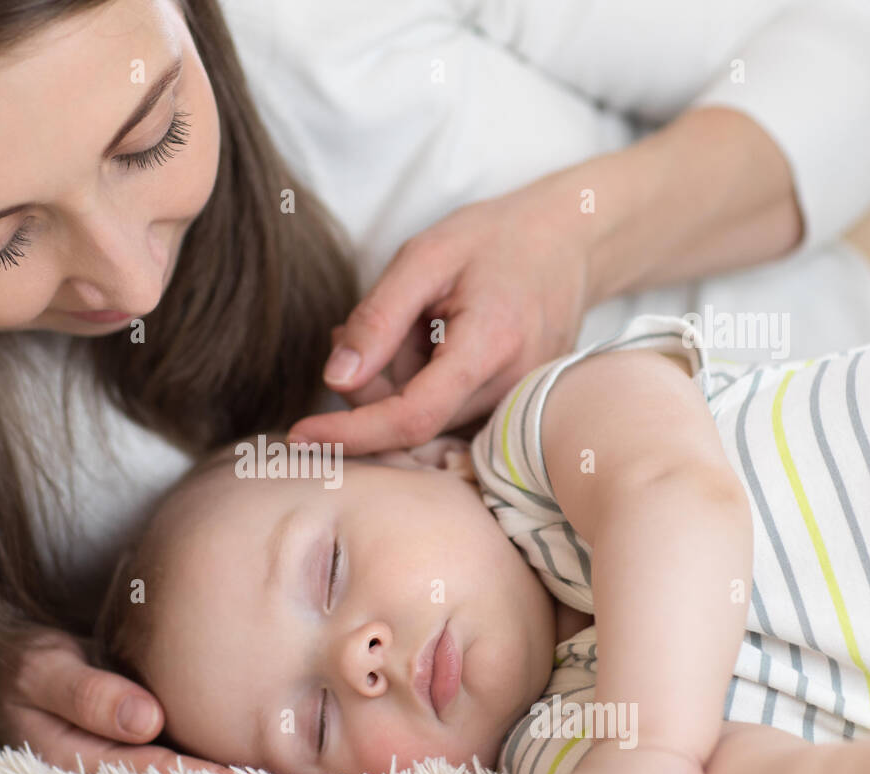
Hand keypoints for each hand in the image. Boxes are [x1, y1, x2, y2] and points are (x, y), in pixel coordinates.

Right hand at [0, 627, 235, 773]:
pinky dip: (216, 750)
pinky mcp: (143, 741)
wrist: (14, 664)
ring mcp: (127, 757)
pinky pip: (181, 749)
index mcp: (76, 764)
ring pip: (182, 770)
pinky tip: (260, 750)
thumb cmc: (21, 665)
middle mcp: (108, 770)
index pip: (144, 773)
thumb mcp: (40, 671)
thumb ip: (85, 694)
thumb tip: (145, 720)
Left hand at [288, 178, 591, 454]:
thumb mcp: (425, 258)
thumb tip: (334, 381)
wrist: (569, 242)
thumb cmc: (495, 241)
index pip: (411, 416)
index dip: (352, 433)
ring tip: (403, 325)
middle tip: (354, 330)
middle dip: (367, 388)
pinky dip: (417, 389)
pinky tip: (418, 346)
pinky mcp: (513, 412)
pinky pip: (447, 417)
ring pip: (426, 423)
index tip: (300, 436)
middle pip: (411, 422)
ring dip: (394, 385)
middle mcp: (512, 390)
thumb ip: (378, 318)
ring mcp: (518, 406)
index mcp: (492, 346)